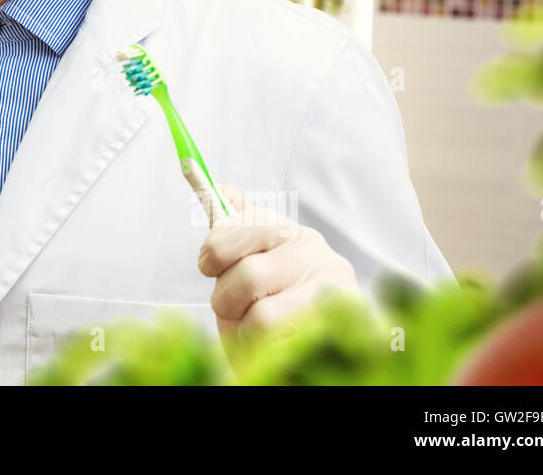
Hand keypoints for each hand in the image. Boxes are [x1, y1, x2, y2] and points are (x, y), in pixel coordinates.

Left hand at [197, 184, 359, 362]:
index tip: (208, 266)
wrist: (304, 351)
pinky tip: (269, 344)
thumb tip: (225, 191)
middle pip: (249, 274)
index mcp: (292, 234)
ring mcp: (333, 296)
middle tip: (232, 307)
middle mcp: (319, 256)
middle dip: (226, 298)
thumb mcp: (244, 264)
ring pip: (262, 315)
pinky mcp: (333, 333)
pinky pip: (279, 346)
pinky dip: (259, 347)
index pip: (248, 223)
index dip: (216, 248)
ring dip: (245, 328)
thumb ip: (232, 232)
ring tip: (253, 329)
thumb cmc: (267, 304)